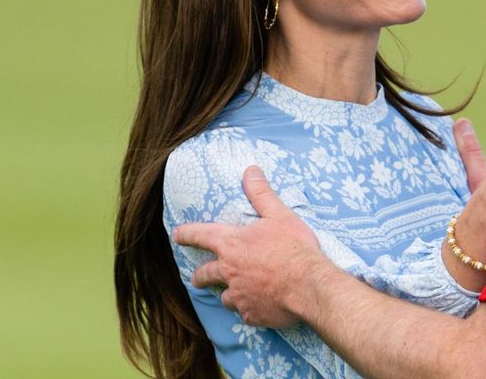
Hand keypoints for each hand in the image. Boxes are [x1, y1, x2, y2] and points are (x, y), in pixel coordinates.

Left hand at [173, 166, 327, 327]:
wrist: (308, 285)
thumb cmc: (293, 248)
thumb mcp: (279, 215)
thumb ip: (261, 194)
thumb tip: (250, 170)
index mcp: (231, 244)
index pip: (200, 235)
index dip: (186, 234)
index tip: (177, 235)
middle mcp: (228, 271)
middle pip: (204, 274)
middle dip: (199, 275)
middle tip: (197, 277)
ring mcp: (239, 295)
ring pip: (224, 297)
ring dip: (227, 294)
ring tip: (234, 293)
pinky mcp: (251, 314)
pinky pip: (244, 313)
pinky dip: (249, 309)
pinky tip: (259, 306)